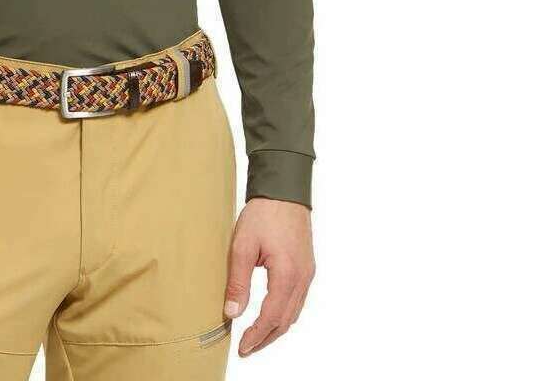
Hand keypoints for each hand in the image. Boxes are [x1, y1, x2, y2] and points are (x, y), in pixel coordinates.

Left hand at [223, 197, 314, 356]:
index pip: (272, 317)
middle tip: (248, 348)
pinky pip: (298, 300)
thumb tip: (233, 312)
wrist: (285, 191)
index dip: (257, 336)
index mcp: (287, 275)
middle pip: (286, 321)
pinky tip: (271, 314)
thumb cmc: (264, 213)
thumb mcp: (242, 245)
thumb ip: (238, 281)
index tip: (243, 347)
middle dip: (266, 338)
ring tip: (257, 336)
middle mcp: (302, 279)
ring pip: (294, 313)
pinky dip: (284, 314)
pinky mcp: (306, 267)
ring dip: (276, 328)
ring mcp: (307, 273)